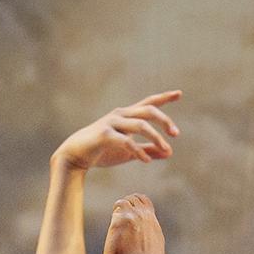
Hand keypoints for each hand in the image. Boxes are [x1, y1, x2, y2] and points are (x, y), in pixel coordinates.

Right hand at [55, 92, 179, 173]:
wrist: (74, 156)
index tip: (179, 93)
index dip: (164, 98)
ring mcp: (111, 123)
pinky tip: (147, 160)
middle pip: (148, 111)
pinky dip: (139, 151)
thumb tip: (169, 152)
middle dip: (165, 120)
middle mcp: (120, 115)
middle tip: (176, 134)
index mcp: (126, 115)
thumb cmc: (102, 151)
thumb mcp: (128, 151)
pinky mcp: (104, 135)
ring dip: (156, 137)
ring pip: (140, 125)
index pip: (148, 103)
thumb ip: (147, 149)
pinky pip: (126, 141)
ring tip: (166, 149)